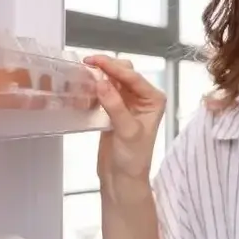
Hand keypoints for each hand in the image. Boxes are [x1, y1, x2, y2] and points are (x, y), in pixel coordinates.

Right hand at [85, 55, 165, 186]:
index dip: (113, 67)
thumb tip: (101, 82)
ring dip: (100, 75)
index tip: (94, 60)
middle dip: (107, 67)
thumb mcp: (126, 131)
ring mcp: (128, 102)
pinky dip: (96, 86)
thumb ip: (115, 106)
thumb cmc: (133, 158)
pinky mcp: (114, 109)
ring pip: (113, 80)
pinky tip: (85, 84)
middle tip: (87, 64)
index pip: (133, 77)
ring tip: (84, 71)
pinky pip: (105, 91)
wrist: (122, 178)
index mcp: (154, 99)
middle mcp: (143, 97)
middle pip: (124, 73)